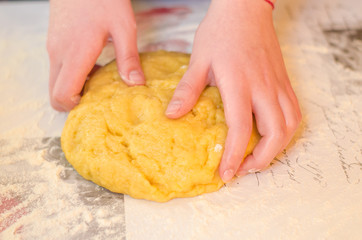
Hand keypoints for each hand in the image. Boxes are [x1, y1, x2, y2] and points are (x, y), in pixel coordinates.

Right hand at [47, 0, 143, 110]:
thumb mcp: (123, 27)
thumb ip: (128, 58)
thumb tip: (136, 84)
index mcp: (76, 54)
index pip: (62, 95)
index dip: (75, 106)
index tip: (95, 103)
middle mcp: (59, 54)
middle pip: (54, 93)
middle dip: (73, 101)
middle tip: (98, 96)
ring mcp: (53, 47)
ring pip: (56, 81)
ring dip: (74, 87)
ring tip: (100, 79)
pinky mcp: (54, 41)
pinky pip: (59, 68)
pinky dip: (73, 74)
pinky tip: (94, 64)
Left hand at [166, 0, 300, 181]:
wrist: (246, 8)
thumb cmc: (220, 31)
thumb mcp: (199, 59)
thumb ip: (188, 90)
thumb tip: (172, 116)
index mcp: (239, 83)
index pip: (240, 128)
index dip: (234, 155)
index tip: (226, 174)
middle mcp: (263, 88)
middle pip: (275, 134)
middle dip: (261, 159)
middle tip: (243, 169)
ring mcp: (277, 84)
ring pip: (290, 125)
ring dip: (277, 147)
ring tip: (258, 157)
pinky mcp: (284, 80)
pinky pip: (294, 111)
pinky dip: (287, 130)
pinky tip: (273, 134)